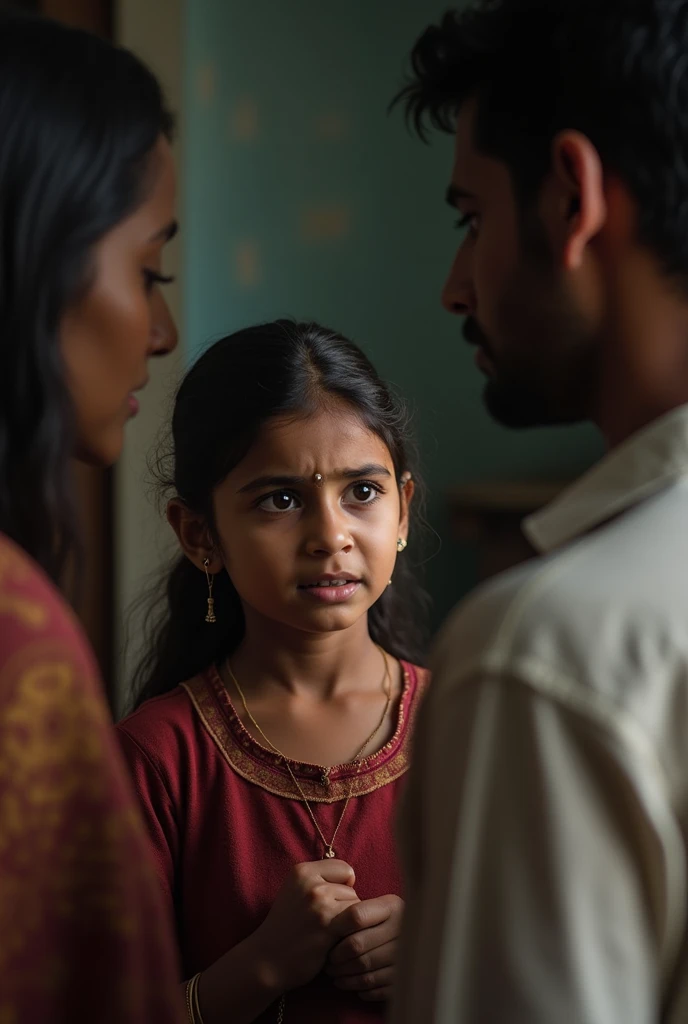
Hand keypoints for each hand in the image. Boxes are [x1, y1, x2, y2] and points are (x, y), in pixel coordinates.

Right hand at [251, 860, 358, 993]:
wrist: (267, 960)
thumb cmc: (286, 926)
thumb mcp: (295, 891)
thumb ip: (320, 880)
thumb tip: (352, 881)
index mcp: (302, 871)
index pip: (344, 869)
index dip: (342, 886)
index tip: (331, 901)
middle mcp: (311, 884)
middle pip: (351, 890)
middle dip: (345, 907)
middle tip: (326, 923)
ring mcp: (320, 905)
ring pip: (356, 907)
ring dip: (349, 923)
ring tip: (330, 933)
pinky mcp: (328, 927)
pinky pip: (356, 923)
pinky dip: (352, 934)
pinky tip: (337, 943)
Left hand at [326, 894, 403, 1001]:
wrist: (422, 940)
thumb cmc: (386, 923)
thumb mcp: (377, 908)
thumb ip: (356, 909)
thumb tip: (326, 916)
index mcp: (392, 907)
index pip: (356, 916)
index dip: (337, 931)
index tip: (328, 939)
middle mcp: (402, 929)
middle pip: (357, 946)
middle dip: (337, 959)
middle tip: (328, 963)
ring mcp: (406, 957)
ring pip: (364, 971)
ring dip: (345, 977)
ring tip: (335, 975)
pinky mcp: (405, 979)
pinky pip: (376, 989)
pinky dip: (361, 990)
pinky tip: (353, 986)